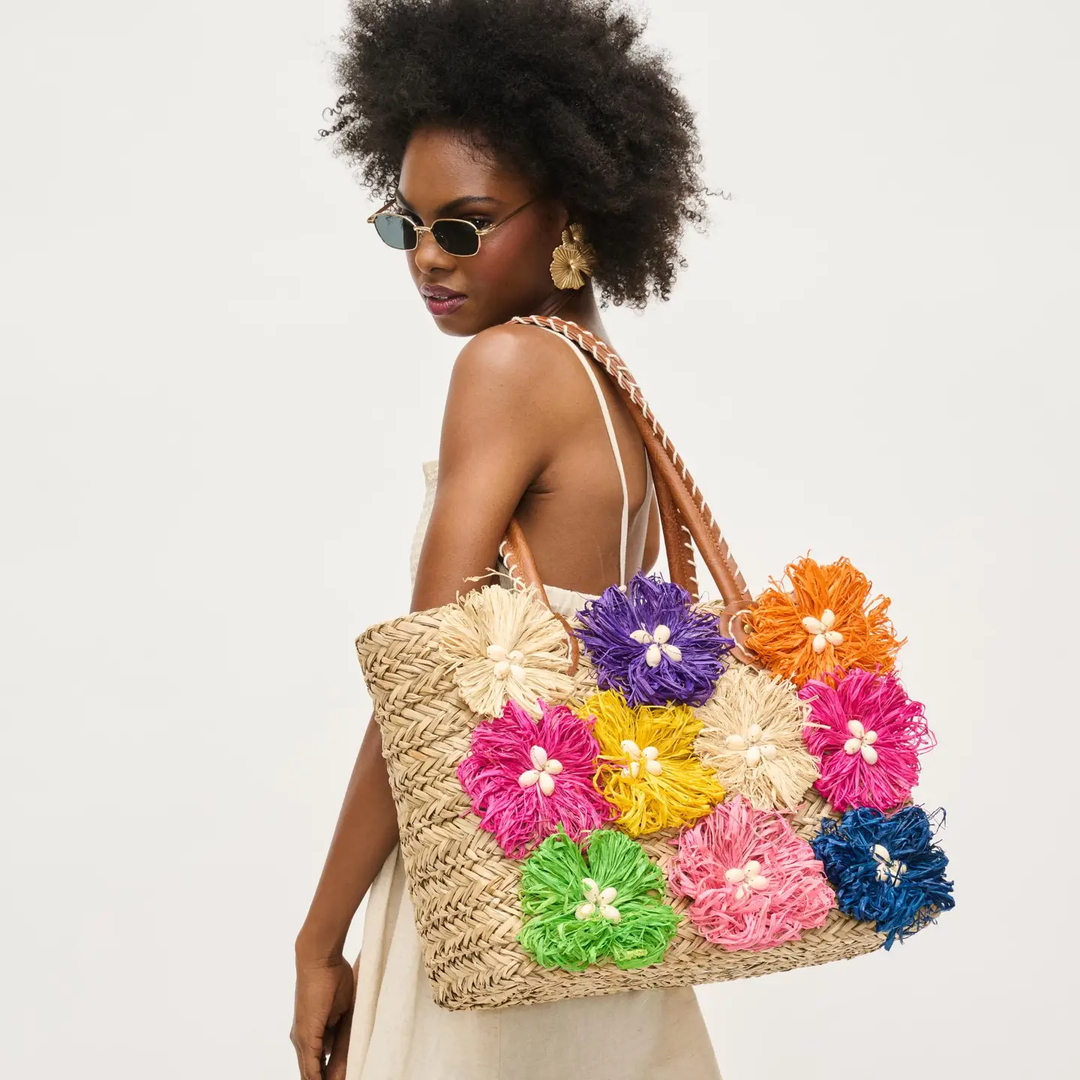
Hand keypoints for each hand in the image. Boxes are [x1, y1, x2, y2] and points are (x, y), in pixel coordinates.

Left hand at [291, 951, 355, 1079]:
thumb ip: (334, 1029)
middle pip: (311, 1072)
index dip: (325, 1076)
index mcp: (310, 1034)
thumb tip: (332, 1047)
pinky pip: (311, 1065)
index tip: (338, 1078)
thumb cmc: (332, 978)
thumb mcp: (339, 1010)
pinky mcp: (306, 1035)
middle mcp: (301, 1039)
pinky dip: (318, 1077)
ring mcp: (302, 1038)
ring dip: (323, 1079)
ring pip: (310, 1072)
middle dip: (325, 1079)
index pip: (316, 1066)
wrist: (320, 960)